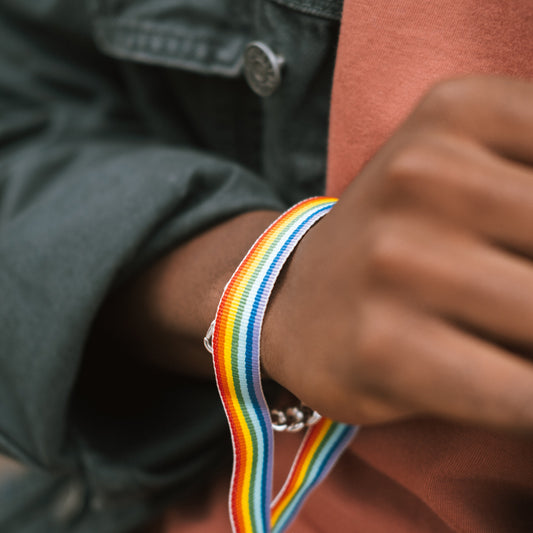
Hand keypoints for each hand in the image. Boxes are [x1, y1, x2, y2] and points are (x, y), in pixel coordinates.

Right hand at [262, 75, 532, 431]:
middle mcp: (420, 176)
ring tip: (503, 332)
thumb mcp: (465, 168)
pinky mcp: (384, 346)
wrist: (295, 297)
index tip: (524, 255)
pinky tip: (508, 386)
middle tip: (514, 295)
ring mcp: (397, 262)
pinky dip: (527, 401)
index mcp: (454, 113)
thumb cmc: (396, 238)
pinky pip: (520, 395)